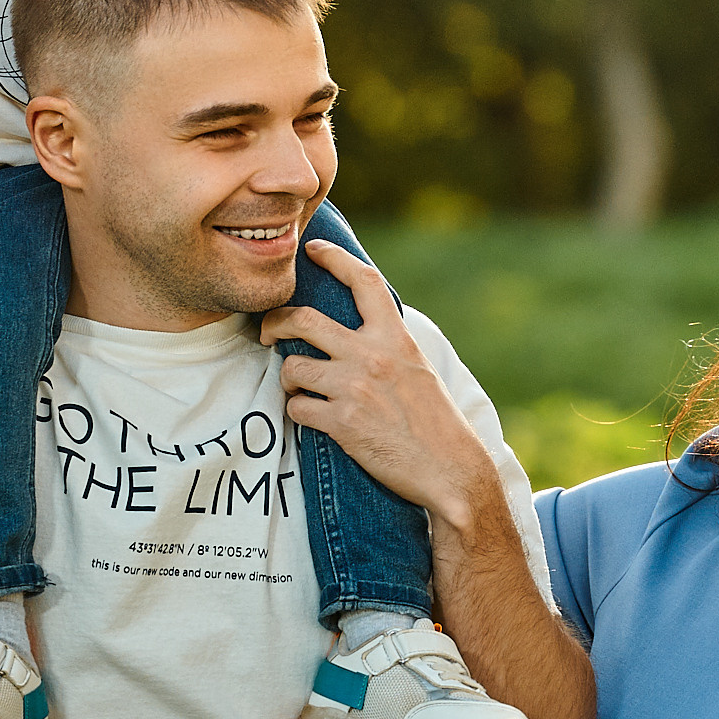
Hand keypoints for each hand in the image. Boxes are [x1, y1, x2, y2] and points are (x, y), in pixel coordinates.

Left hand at [263, 240, 498, 527]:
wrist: (450, 468)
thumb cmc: (435, 420)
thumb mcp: (417, 366)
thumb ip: (387, 343)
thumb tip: (356, 328)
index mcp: (395, 337)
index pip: (363, 281)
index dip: (335, 258)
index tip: (313, 249)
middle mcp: (372, 356)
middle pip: (303, 320)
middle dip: (275, 322)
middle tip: (267, 331)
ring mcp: (354, 389)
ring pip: (292, 368)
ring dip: (289, 380)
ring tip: (300, 389)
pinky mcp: (342, 423)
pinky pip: (297, 409)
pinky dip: (299, 413)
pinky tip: (312, 418)